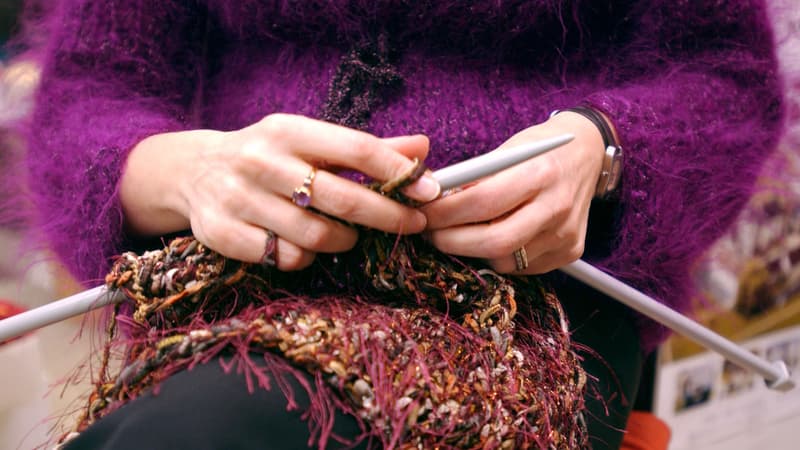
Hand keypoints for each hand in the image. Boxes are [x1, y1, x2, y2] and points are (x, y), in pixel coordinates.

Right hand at [120, 114, 440, 270]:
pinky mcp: (221, 233)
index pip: (355, 148)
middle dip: (386, 216)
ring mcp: (237, 199)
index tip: (428, 191)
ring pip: (314, 236)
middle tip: (410, 225)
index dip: (397, 171)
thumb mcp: (309, 141)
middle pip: (340, 198)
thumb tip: (423, 148)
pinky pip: (282, 258)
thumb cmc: (268, 156)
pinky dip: (301, 258)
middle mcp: (260, 161)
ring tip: (346, 235)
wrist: (192, 171)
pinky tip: (301, 245)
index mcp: (287, 130)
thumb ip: (365, 149)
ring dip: (342, 241)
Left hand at [421, 112, 605, 273]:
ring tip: (457, 236)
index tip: (423, 214)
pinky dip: (498, 256)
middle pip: (494, 242)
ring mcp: (566, 234)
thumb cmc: (539, 149)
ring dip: (473, 252)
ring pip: (506, 260)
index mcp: (540, 172)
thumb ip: (475, 178)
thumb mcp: (507, 150)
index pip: (482, 201)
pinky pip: (523, 267)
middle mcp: (557, 207)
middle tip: (431, 234)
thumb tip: (434, 201)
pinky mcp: (570, 252)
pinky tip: (488, 239)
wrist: (587, 155)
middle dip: (452, 242)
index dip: (445, 212)